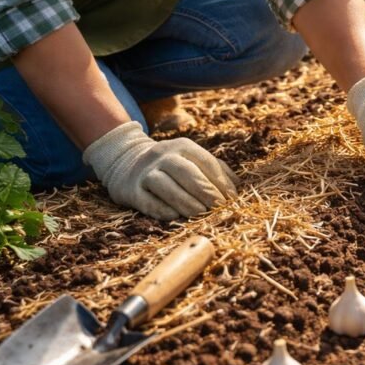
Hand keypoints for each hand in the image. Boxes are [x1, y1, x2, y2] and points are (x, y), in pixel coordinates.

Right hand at [83, 121, 237, 220]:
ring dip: (186, 202)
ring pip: (166, 186)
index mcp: (184, 146)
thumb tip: (238, 187)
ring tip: (201, 214)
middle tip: (219, 208)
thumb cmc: (172, 165)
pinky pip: (148, 202)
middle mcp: (163, 156)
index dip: (221, 182)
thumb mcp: (193, 159)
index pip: (206, 162)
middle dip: (206, 192)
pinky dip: (162, 210)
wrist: (126, 162)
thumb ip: (217, 169)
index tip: (232, 199)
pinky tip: (176, 217)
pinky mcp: (131, 190)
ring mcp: (145, 172)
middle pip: (187, 173)